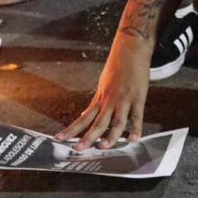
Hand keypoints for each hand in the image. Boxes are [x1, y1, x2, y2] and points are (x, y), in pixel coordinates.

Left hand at [55, 36, 149, 150]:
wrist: (131, 49)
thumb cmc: (118, 66)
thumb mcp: (103, 84)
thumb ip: (97, 101)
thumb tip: (86, 115)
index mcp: (100, 98)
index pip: (83, 118)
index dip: (71, 130)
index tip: (59, 138)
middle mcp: (110, 101)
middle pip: (97, 123)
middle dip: (87, 137)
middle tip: (77, 148)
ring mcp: (124, 100)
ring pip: (116, 123)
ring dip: (110, 137)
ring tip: (102, 147)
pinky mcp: (138, 98)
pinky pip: (137, 116)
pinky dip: (135, 128)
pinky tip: (133, 139)